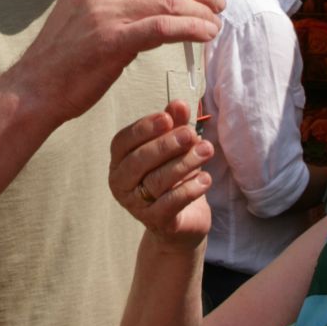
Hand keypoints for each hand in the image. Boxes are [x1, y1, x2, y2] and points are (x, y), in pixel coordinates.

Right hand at [17, 0, 223, 125]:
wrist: (35, 88)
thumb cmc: (65, 56)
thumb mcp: (87, 11)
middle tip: (218, 3)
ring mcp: (104, 11)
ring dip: (200, 10)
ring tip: (216, 22)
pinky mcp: (111, 39)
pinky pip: (164, 27)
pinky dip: (191, 28)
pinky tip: (205, 35)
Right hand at [109, 100, 212, 246]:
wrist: (183, 220)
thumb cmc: (174, 176)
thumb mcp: (174, 146)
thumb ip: (174, 124)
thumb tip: (178, 104)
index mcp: (119, 160)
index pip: (123, 141)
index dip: (144, 128)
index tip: (167, 118)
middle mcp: (121, 182)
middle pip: (139, 161)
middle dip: (166, 145)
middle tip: (191, 134)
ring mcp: (135, 205)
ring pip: (157, 181)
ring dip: (184, 163)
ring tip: (207, 151)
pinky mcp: (155, 221)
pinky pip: (170, 204)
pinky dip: (189, 189)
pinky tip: (206, 179)